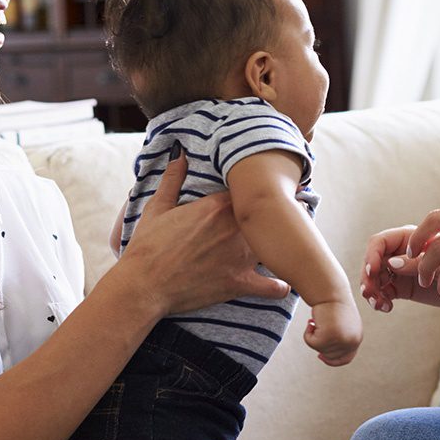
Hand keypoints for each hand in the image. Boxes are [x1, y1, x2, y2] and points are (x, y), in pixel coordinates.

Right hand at [120, 148, 289, 314]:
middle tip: (295, 211)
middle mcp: (235, 228)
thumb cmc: (148, 247)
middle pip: (271, 214)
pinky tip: (282, 282)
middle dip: (282, 212)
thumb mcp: (158, 208)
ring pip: (276, 245)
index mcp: (218, 206)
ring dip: (282, 243)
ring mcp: (240, 257)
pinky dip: (279, 285)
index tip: (268, 190)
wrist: (144, 285)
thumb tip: (179, 153)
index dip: (259, 191)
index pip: (250, 190)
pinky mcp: (240, 283)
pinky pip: (273, 286)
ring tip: (289, 241)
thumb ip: (172, 179)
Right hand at [305, 300, 361, 365]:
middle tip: (316, 327)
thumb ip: (340, 338)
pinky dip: (307, 332)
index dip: (333, 361)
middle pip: (330, 356)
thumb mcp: (342, 323)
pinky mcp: (328, 337)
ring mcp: (340, 340)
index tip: (320, 356)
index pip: (346, 358)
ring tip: (317, 320)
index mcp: (357, 337)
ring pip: (319, 348)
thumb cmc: (333, 303)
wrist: (329, 290)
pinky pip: (310, 342)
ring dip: (314, 334)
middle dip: (320, 344)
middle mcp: (351, 341)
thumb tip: (326, 354)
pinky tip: (311, 320)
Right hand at [360, 225, 439, 311]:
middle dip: (368, 277)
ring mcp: (398, 270)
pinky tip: (386, 307)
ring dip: (371, 291)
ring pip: (374, 278)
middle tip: (369, 293)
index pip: (380, 242)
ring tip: (379, 304)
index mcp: (408, 238)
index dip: (372, 255)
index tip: (372, 271)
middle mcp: (399, 252)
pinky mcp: (400, 287)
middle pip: (372, 261)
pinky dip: (379, 300)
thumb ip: (416, 262)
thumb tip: (390, 264)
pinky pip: (382, 291)